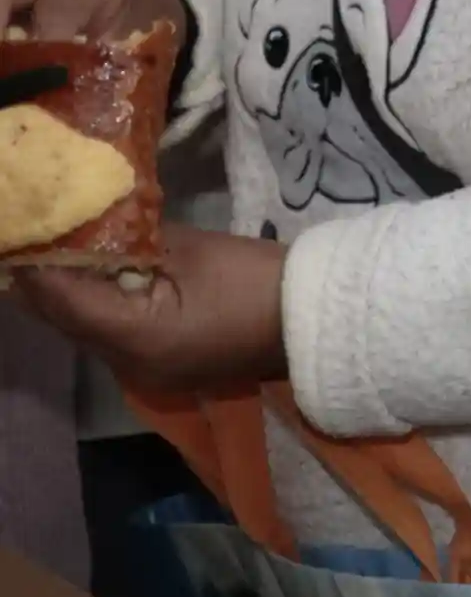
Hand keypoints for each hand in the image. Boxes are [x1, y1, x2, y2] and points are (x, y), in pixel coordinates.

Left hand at [12, 224, 287, 390]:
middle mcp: (128, 364)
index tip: (22, 233)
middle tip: (32, 241)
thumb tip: (95, 226)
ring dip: (70, 296)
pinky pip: (112, 337)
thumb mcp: (193, 251)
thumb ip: (135, 242)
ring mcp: (146, 370)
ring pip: (86, 332)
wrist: (316, 321)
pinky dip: (98, 308)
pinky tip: (101, 278)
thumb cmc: (258, 281)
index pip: (64, 301)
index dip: (38, 267)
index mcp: (135, 338)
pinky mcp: (164, 365)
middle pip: (66, 323)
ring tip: (59, 252)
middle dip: (45, 282)